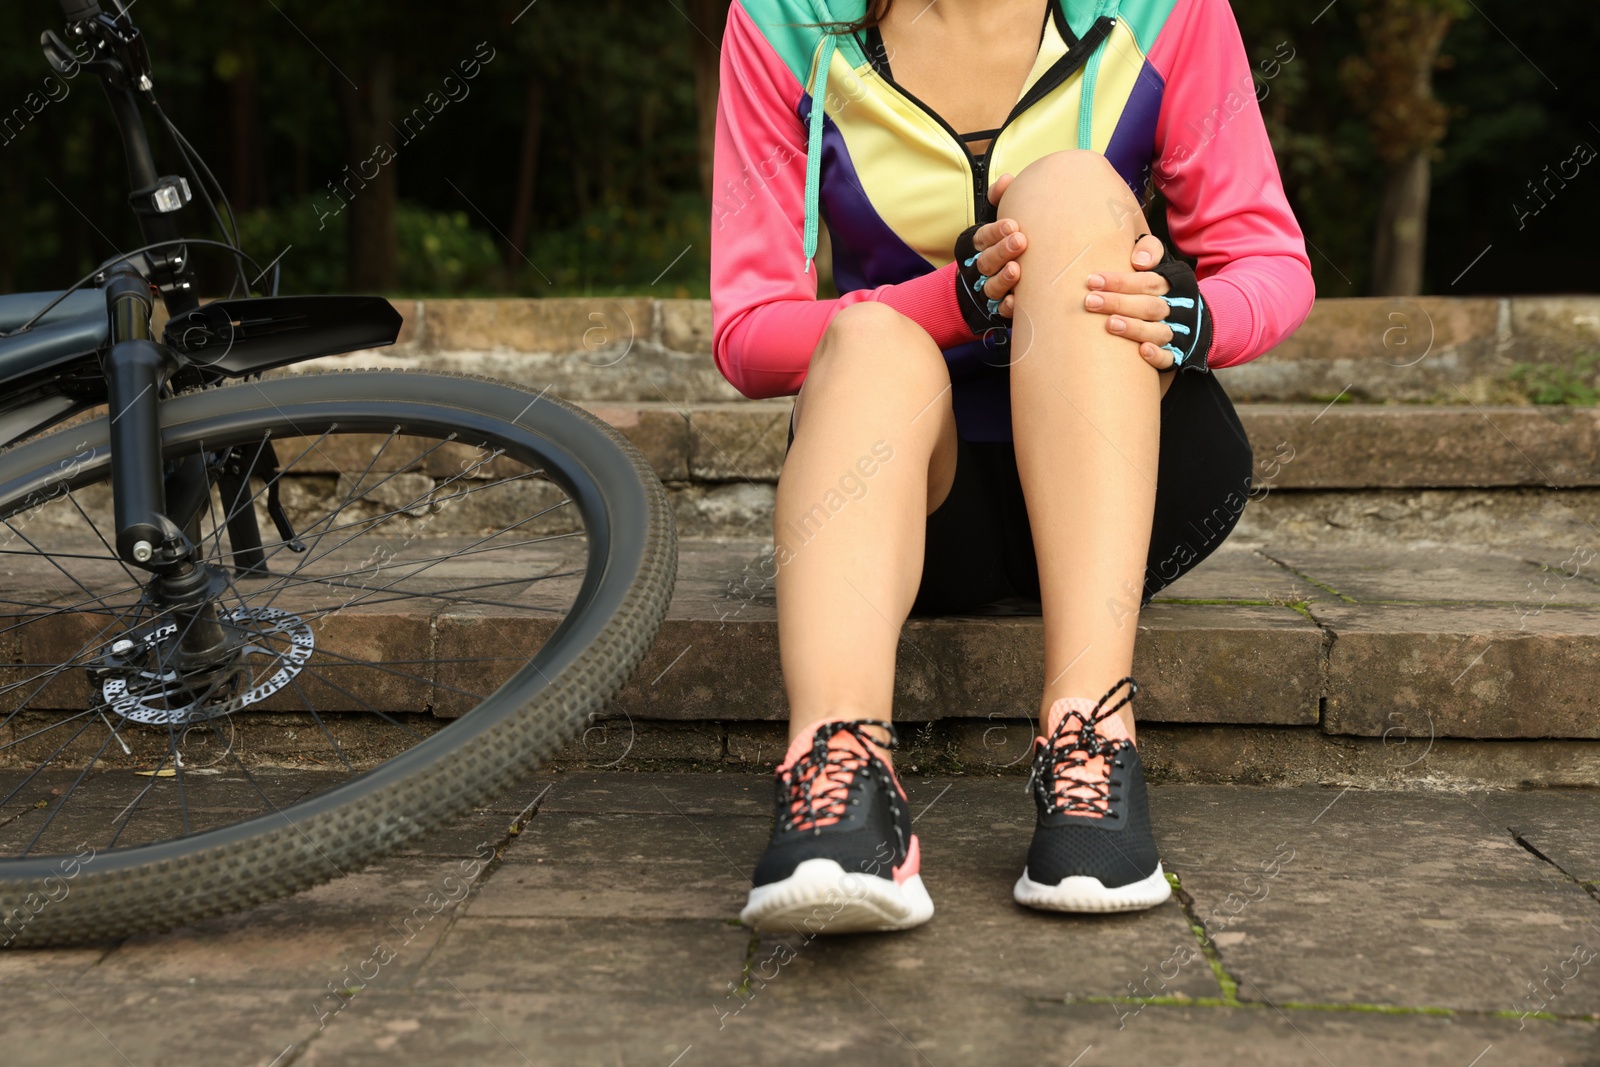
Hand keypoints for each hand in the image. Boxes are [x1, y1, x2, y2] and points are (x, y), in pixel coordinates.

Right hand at [965, 173, 1023, 318]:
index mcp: (980, 246)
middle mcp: (981, 268)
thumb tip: (1007, 179)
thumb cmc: (1006, 244)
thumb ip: (1001, 199)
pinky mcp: (998, 308)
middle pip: (985, 262)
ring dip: (1003, 278)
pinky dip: (1007, 305)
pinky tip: (1016, 300)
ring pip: (990, 286)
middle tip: (1020, 241)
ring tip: (1017, 270)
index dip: (995, 232)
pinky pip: (1000, 309)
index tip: (1012, 224)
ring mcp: (988, 290)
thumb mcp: (1001, 221)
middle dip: (1001, 251)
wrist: (1000, 280)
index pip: (982, 238)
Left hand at [1083, 234, 1179, 369]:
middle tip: (1090, 301)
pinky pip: (1169, 357)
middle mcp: (1175, 309)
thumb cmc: (1157, 286)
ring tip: (1109, 324)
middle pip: (1149, 306)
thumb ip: (1150, 250)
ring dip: (1134, 328)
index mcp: (1171, 285)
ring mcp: (1175, 332)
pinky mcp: (1175, 354)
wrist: (1189, 316)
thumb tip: (1139, 262)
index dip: (1120, 281)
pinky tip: (1142, 351)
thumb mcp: (1159, 262)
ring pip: (1158, 331)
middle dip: (1119, 303)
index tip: (1092, 281)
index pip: (1148, 282)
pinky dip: (1157, 355)